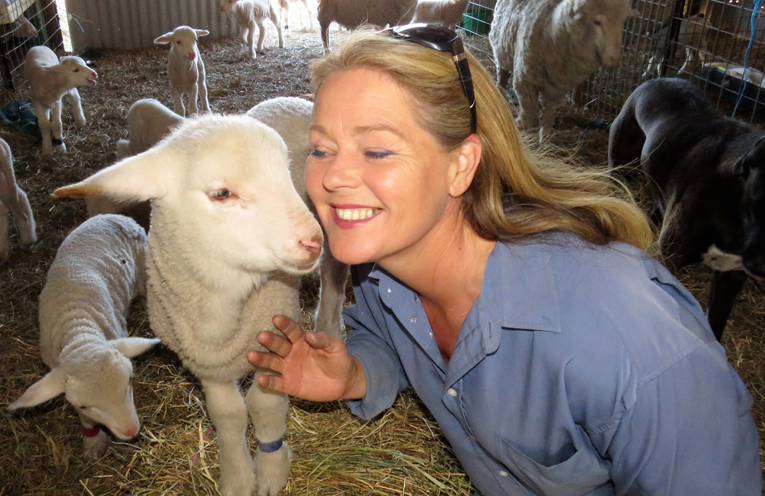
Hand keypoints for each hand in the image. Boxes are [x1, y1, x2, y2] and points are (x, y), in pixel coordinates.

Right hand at [248, 315, 365, 401]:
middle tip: (261, 335)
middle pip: (279, 345)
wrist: (343, 381)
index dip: (285, 325)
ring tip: (251, 355)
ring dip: (262, 359)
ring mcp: (289, 369)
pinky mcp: (289, 385)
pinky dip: (268, 382)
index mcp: (302, 340)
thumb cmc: (339, 359)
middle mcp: (292, 353)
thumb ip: (324, 340)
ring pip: (272, 363)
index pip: (292, 331)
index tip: (276, 318)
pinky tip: (261, 379)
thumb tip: (310, 335)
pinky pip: (276, 383)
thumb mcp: (336, 347)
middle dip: (270, 340)